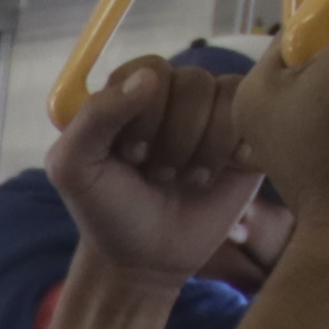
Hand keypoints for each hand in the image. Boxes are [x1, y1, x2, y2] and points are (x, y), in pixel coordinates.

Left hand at [47, 56, 257, 283]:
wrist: (145, 259)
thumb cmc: (106, 210)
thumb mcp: (74, 166)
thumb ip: (95, 116)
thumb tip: (147, 77)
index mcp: (131, 90)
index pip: (152, 70)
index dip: (145, 114)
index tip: (131, 156)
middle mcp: (174, 95)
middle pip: (194, 82)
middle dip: (174, 138)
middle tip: (159, 175)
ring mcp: (213, 115)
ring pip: (227, 98)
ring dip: (204, 148)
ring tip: (186, 179)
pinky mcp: (245, 139)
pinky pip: (254, 117)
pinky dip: (236, 148)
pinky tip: (223, 172)